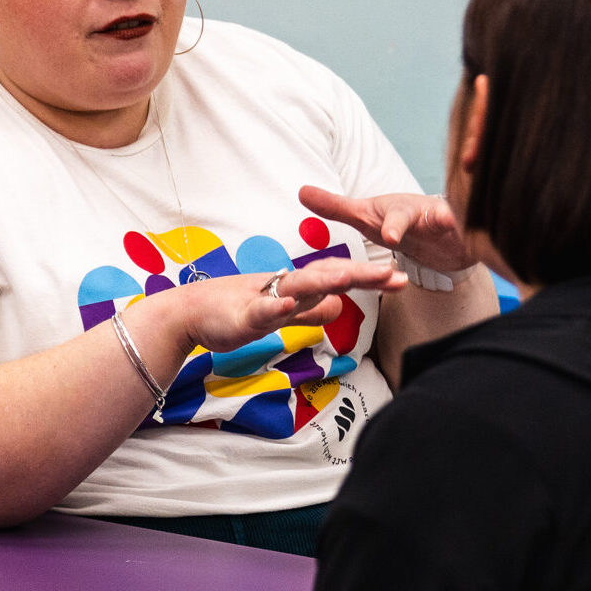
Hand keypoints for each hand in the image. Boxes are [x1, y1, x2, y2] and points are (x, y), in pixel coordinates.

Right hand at [179, 256, 406, 354]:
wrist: (190, 314)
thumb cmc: (233, 313)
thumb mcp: (280, 316)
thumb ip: (308, 311)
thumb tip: (337, 306)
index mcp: (296, 288)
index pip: (339, 277)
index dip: (368, 277)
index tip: (400, 278)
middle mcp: (285, 288)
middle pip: (329, 276)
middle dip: (362, 274)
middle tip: (397, 275)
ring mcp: (264, 300)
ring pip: (300, 287)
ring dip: (327, 281)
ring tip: (354, 277)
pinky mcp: (243, 315)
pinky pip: (262, 309)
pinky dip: (276, 305)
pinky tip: (291, 302)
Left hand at [299, 185, 474, 272]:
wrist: (440, 234)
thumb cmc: (400, 222)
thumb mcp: (367, 216)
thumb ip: (336, 207)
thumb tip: (301, 191)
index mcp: (401, 212)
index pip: (397, 217)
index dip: (394, 226)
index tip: (390, 235)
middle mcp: (428, 214)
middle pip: (433, 214)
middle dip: (437, 218)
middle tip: (441, 225)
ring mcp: (451, 227)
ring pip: (460, 224)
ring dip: (464, 226)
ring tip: (471, 228)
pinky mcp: (470, 241)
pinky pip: (478, 241)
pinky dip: (481, 243)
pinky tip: (485, 248)